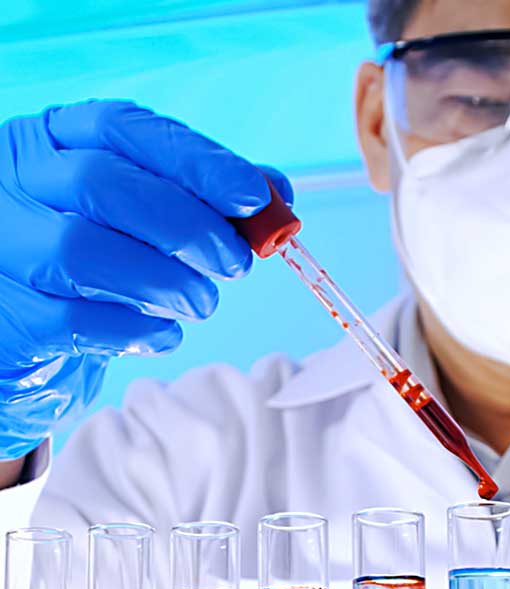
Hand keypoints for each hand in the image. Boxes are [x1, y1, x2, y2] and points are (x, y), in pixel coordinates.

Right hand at [0, 99, 291, 459]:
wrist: (24, 333)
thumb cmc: (90, 268)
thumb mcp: (138, 219)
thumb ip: (203, 199)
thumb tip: (277, 194)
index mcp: (52, 141)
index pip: (124, 128)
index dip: (198, 162)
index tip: (255, 197)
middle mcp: (16, 184)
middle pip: (105, 186)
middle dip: (189, 227)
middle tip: (235, 263)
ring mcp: (4, 248)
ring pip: (84, 253)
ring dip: (167, 282)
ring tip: (200, 302)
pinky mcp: (10, 317)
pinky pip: (78, 321)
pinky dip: (139, 329)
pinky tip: (163, 331)